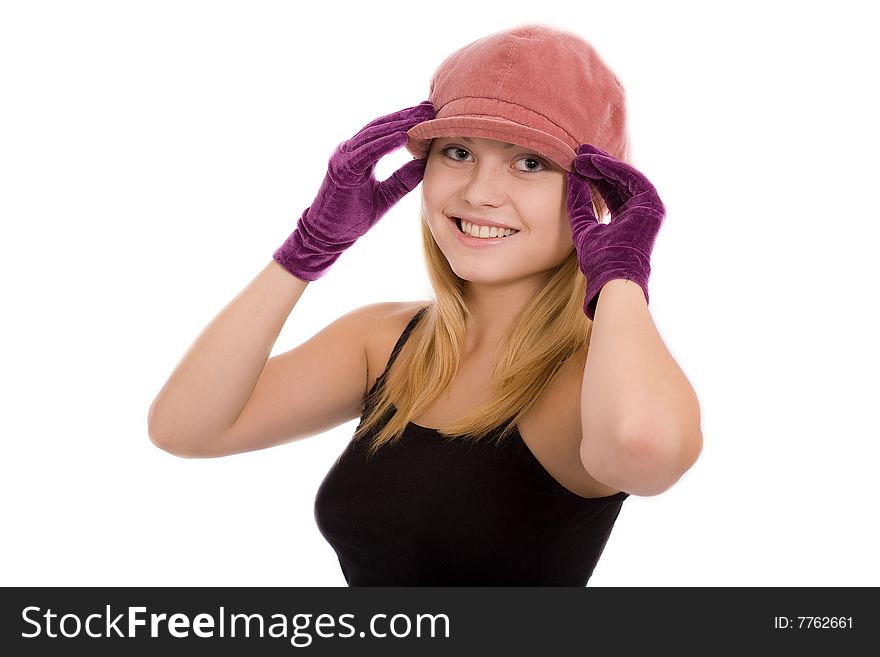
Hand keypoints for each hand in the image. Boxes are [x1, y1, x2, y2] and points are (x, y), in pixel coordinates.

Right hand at [273, 100, 435, 280]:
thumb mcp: (386, 194)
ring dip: (399, 124)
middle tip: (430, 106)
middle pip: (381, 126)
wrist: (329, 236)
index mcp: (358, 155)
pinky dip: (385, 143)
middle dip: (406, 115)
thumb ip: (403, 178)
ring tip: (421, 116)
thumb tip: (426, 163)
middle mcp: (349, 151)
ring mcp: (343, 158)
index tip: (429, 113)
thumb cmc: (353, 217)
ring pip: (374, 134)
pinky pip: (367, 152)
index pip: (385, 131)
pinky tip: (404, 136)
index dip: (406, 120)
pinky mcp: (342, 171)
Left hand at [566, 144, 665, 319]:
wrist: (613, 275)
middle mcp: (639, 211)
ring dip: (603, 163)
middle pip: (618, 181)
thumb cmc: (598, 260)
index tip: (576, 163)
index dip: (593, 175)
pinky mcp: (653, 205)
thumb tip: (572, 176)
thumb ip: (579, 203)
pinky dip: (613, 168)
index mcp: (625, 219)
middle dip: (598, 164)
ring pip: (624, 177)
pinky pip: (631, 178)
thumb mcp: (582, 225)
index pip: (609, 190)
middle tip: (579, 150)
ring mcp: (648, 208)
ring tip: (582, 154)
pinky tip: (594, 161)